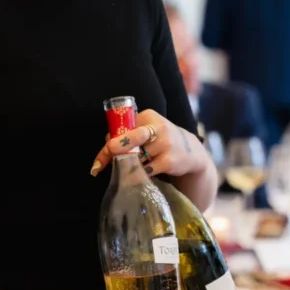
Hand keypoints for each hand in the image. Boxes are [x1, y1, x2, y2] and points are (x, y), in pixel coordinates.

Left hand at [90, 109, 205, 179]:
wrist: (191, 151)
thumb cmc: (160, 141)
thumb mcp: (147, 131)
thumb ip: (127, 135)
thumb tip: (106, 144)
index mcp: (148, 116)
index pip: (123, 128)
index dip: (108, 144)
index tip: (97, 162)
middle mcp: (157, 127)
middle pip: (131, 138)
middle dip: (116, 148)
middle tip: (102, 161)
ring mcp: (165, 144)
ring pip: (137, 158)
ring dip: (130, 166)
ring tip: (132, 167)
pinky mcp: (169, 160)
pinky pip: (147, 170)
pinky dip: (141, 173)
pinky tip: (144, 173)